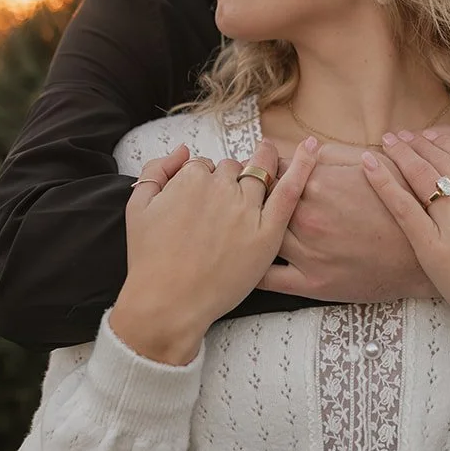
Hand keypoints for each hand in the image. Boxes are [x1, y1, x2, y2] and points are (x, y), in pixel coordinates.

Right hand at [111, 137, 318, 363]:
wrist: (168, 303)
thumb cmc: (150, 259)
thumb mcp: (138, 207)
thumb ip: (157, 170)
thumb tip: (183, 151)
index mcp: (191, 179)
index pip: (205, 166)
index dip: (204, 181)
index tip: (203, 199)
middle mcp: (221, 188)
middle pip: (233, 169)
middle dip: (231, 179)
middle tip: (226, 201)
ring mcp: (247, 210)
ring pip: (260, 175)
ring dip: (263, 165)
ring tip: (269, 157)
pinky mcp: (267, 232)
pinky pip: (289, 192)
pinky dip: (302, 166)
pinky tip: (311, 147)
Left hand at [258, 144, 437, 301]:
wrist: (429, 255)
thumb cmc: (404, 204)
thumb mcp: (375, 164)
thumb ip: (331, 155)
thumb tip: (303, 147)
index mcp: (319, 185)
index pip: (275, 170)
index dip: (271, 170)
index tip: (269, 173)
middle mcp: (307, 218)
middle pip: (262, 201)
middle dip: (257, 196)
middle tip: (253, 196)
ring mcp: (307, 253)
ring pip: (260, 234)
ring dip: (251, 227)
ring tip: (248, 224)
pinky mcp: (312, 284)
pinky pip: (267, 278)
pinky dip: (252, 267)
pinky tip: (248, 259)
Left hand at [361, 129, 449, 334]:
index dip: (442, 142)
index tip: (427, 136)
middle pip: (438, 161)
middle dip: (416, 144)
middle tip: (398, 136)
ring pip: (419, 177)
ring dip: (399, 153)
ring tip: (387, 142)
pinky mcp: (432, 248)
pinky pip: (402, 208)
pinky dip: (383, 183)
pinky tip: (368, 165)